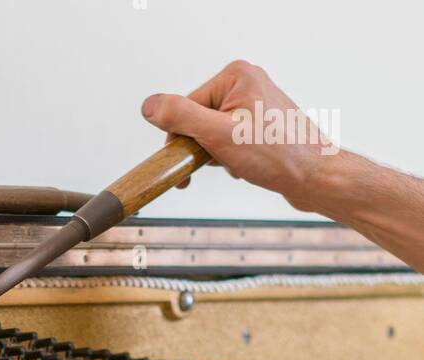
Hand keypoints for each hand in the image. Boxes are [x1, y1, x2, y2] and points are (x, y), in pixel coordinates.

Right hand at [141, 60, 341, 211]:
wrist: (314, 177)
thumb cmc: (277, 155)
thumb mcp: (219, 135)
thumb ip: (181, 118)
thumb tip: (150, 106)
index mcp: (236, 77)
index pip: (187, 106)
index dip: (183, 138)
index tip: (186, 164)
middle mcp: (247, 84)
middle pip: (200, 120)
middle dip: (204, 148)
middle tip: (219, 163)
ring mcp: (256, 104)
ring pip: (214, 133)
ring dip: (218, 156)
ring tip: (240, 164)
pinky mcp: (262, 124)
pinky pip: (230, 140)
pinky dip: (231, 158)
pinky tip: (247, 166)